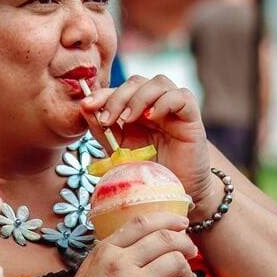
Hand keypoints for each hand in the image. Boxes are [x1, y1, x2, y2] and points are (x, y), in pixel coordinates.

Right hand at [51, 212, 197, 276]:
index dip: (168, 219)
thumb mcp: (92, 268)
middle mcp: (122, 262)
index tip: (181, 223)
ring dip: (187, 268)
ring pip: (176, 261)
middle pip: (165, 239)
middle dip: (185, 242)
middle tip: (191, 251)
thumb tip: (145, 246)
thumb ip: (115, 254)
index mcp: (107, 250)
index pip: (143, 222)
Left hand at [82, 75, 215, 211]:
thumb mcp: (119, 152)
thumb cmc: (148, 174)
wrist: (172, 194)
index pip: (118, 89)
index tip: (87, 106)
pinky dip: (164, 102)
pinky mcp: (192, 118)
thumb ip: (103, 131)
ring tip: (128, 119)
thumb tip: (85, 108)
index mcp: (136, 110)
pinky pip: (182, 96)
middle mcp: (155, 105)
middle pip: (136, 81)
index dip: (102, 94)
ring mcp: (174, 109)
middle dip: (117, 97)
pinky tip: (152, 117)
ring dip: (139, 97)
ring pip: (159, 82)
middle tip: (107, 120)